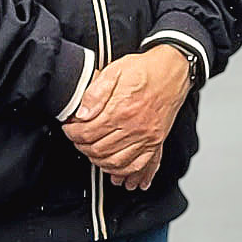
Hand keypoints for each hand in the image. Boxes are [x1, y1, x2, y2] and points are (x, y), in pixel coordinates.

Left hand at [63, 47, 192, 192]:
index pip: (87, 132)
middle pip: (99, 150)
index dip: (72, 133)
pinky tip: (114, 169)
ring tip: (90, 153)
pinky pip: (138, 165)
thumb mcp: (114, 71)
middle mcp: (134, 127)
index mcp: (121, 110)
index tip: (69, 129)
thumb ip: (95, 93)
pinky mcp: (155, 141)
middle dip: (82, 148)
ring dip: (99, 162)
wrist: (172, 70)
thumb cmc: (145, 69)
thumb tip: (82, 113)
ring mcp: (146, 137)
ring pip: (116, 162)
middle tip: (77, 141)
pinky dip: (124, 171)